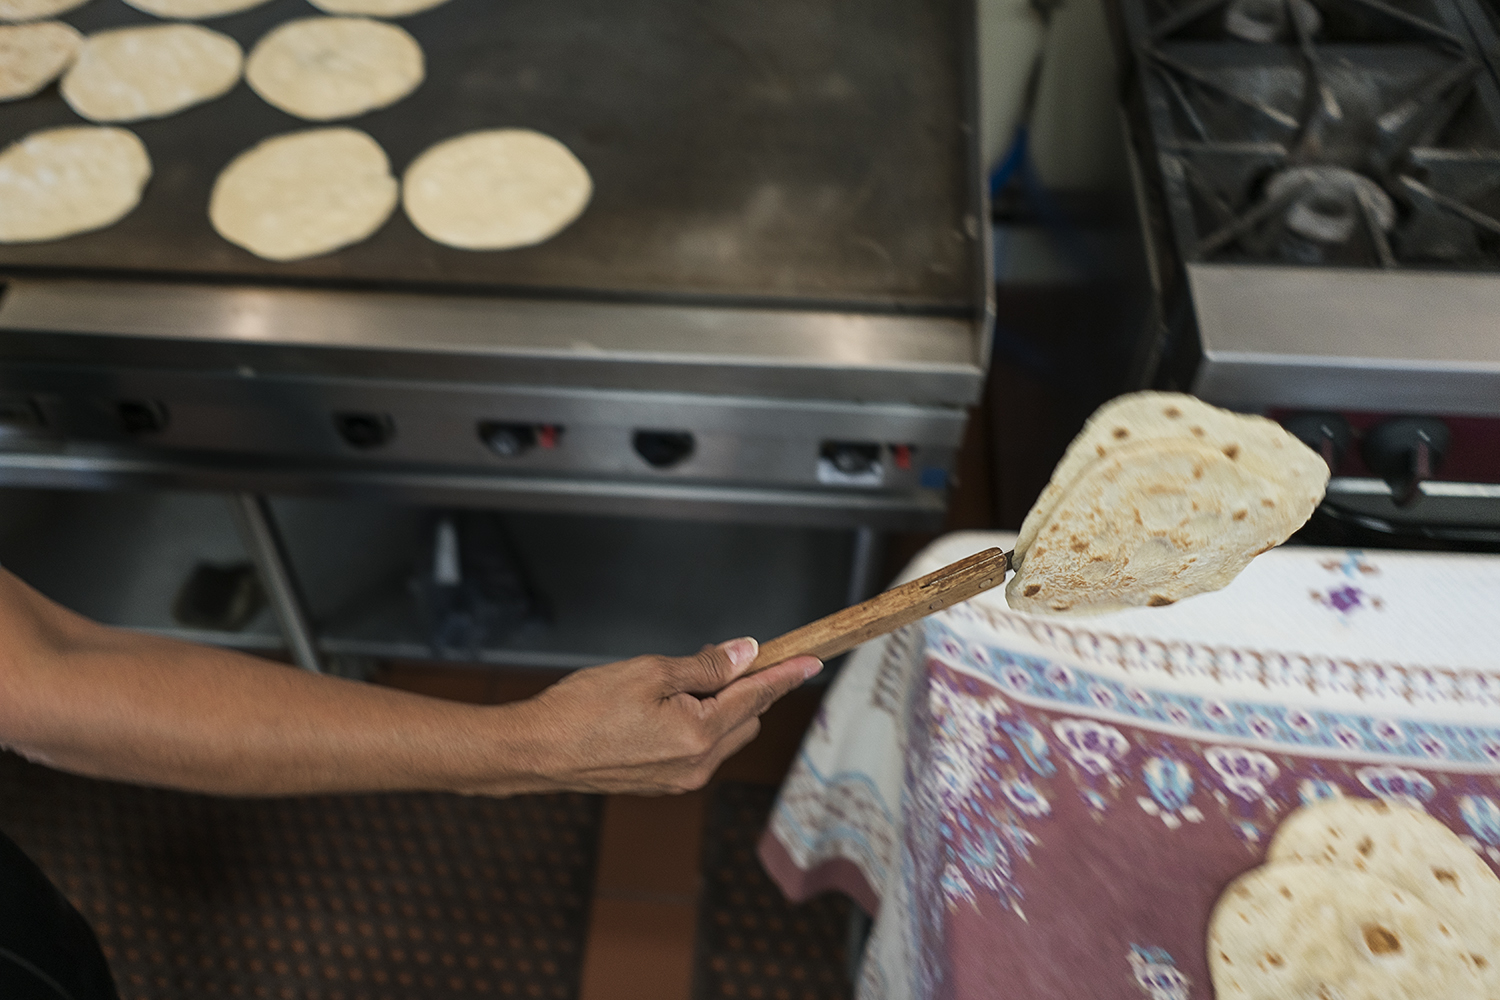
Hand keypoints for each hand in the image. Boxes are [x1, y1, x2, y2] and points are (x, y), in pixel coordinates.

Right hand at [500, 638, 820, 794]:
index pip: (757, 696)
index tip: (812, 661)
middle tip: (716, 658)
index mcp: (699, 734)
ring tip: (680, 682)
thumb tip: (746, 654)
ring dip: (720, 707)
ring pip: (724, 735)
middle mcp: (698, 765)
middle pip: (747, 718)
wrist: (537, 751)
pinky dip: (699, 725)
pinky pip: (700, 750)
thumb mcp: (650, 671)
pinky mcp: (662, 784)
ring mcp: (680, 779)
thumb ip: (706, 665)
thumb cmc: (584, 707)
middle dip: (745, 687)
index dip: (785, 674)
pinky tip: (667, 706)